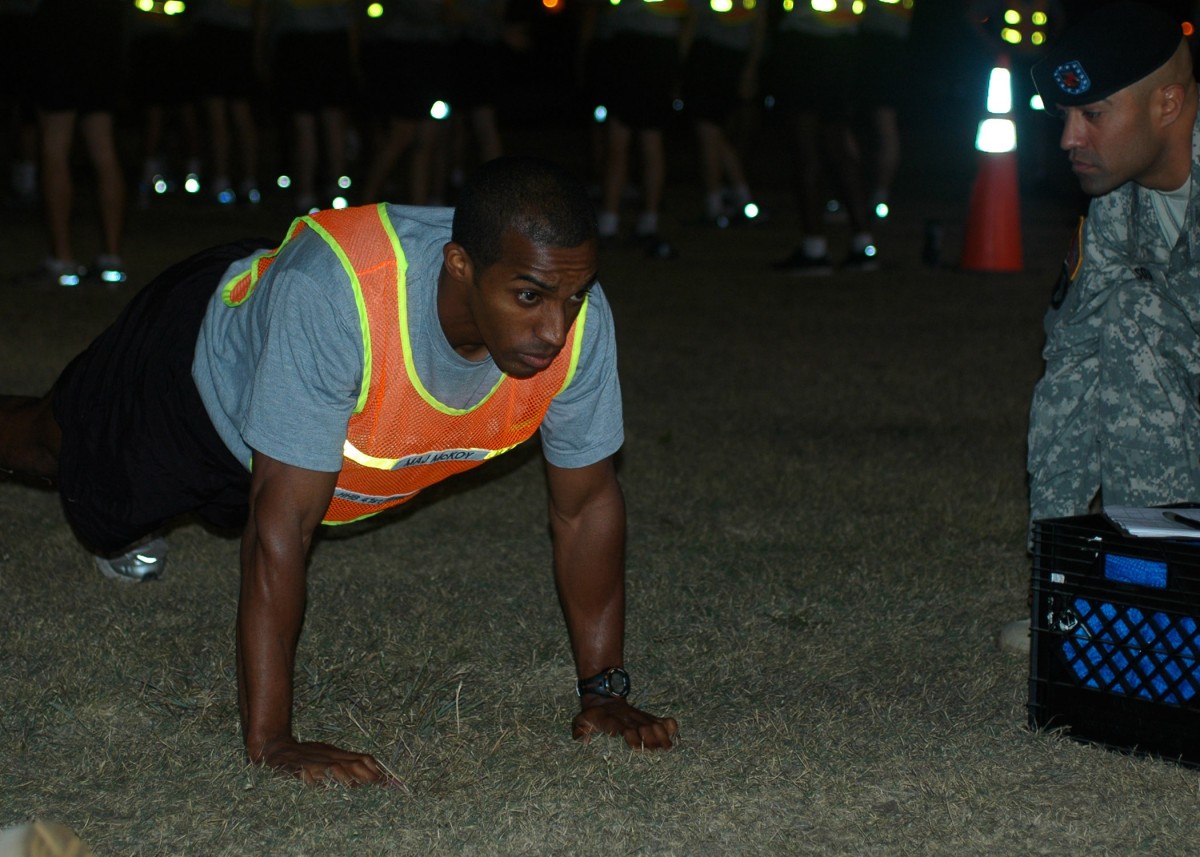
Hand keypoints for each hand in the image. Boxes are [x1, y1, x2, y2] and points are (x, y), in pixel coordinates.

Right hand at [257, 736, 400, 786]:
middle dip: (366, 774)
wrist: (277, 747)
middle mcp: (328, 756)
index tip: (391, 781)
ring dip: (341, 775)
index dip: (376, 769)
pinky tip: (314, 784)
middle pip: (350, 763)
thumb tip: (370, 777)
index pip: (362, 759)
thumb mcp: (328, 757)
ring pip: (329, 766)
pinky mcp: (294, 767)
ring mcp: (312, 761)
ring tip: (352, 785)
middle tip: (379, 785)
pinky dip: (309, 777)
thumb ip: (347, 766)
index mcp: (337, 754)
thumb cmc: (307, 755)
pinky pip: (302, 772)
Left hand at [572, 698, 677, 750]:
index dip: (630, 736)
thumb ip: (579, 728)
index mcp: (613, 721)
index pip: (623, 728)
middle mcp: (629, 719)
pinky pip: (663, 720)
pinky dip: (670, 727)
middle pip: (643, 727)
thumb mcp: (582, 719)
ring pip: (655, 724)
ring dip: (662, 735)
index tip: (635, 747)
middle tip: (654, 751)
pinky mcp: (649, 718)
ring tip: (667, 748)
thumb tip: (580, 738)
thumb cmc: (594, 715)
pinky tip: (674, 736)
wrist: (605, 698)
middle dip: (650, 738)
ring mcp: (640, 718)